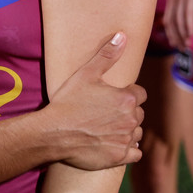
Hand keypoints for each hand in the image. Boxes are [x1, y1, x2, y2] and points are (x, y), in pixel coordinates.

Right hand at [46, 33, 144, 169]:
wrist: (54, 133)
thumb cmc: (68, 102)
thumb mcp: (85, 74)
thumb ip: (107, 55)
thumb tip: (122, 36)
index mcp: (126, 99)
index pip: (139, 94)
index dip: (126, 94)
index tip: (111, 97)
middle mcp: (130, 120)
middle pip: (138, 113)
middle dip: (126, 112)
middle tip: (106, 112)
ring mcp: (125, 139)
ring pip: (136, 132)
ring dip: (127, 130)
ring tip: (107, 127)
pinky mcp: (119, 156)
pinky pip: (135, 153)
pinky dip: (127, 149)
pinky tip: (113, 143)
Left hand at [164, 0, 192, 49]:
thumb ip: (188, 4)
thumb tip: (188, 18)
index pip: (168, 19)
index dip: (171, 33)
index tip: (175, 44)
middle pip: (170, 21)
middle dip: (175, 36)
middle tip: (181, 48)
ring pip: (178, 19)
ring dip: (182, 34)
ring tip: (186, 45)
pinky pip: (187, 12)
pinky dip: (188, 24)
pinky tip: (190, 34)